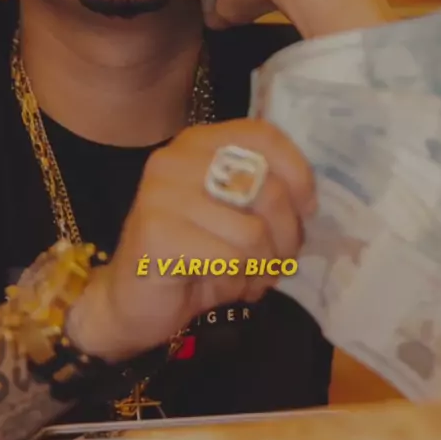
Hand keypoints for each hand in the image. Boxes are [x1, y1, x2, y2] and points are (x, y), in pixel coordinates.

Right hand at [68, 119, 314, 361]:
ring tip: (247, 277)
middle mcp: (176, 159)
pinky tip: (224, 287)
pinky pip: (229, 258)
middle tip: (275, 261)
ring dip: (262, 266)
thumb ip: (264, 194)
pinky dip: (237, 281)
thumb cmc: (193, 257)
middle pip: (266, 186)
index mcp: (199, 144)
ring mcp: (160, 194)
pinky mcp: (156, 233)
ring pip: (253, 231)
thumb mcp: (235, 216)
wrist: (132, 304)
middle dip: (285, 235)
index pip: (264, 135)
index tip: (307, 209)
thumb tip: (308, 201)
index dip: (298, 172)